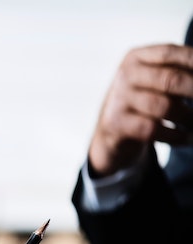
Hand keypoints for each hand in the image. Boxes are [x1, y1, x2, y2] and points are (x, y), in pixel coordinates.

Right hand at [89, 43, 192, 175]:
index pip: (171, 53)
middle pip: (170, 79)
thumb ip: (179, 74)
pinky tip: (188, 138)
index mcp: (136, 58)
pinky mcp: (116, 124)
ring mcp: (118, 100)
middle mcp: (125, 75)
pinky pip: (152, 129)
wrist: (109, 135)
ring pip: (164, 107)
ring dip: (189, 118)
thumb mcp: (155, 83)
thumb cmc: (141, 105)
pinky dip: (176, 136)